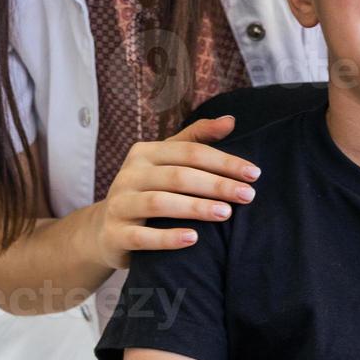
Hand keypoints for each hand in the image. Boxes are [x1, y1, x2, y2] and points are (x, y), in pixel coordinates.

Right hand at [91, 115, 259, 269]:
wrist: (105, 230)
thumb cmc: (147, 190)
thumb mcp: (167, 161)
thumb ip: (196, 139)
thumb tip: (231, 120)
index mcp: (145, 153)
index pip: (190, 152)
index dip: (223, 161)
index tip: (254, 174)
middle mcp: (129, 174)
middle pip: (178, 176)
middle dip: (216, 184)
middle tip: (248, 195)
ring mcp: (120, 204)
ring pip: (159, 202)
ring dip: (195, 207)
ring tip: (225, 213)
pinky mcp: (115, 234)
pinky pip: (142, 237)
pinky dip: (168, 238)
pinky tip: (194, 239)